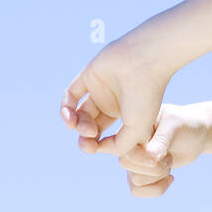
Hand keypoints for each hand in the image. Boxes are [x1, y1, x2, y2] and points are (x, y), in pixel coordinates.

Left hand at [60, 32, 174, 158]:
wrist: (145, 61)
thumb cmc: (146, 96)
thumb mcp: (137, 131)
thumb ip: (119, 146)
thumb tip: (98, 149)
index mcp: (124, 115)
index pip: (104, 135)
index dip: (96, 145)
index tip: (96, 147)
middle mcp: (111, 102)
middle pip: (90, 125)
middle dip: (85, 136)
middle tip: (86, 139)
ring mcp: (99, 88)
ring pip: (79, 112)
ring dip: (74, 124)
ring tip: (77, 126)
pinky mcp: (88, 75)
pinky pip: (71, 95)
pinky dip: (65, 108)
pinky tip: (69, 117)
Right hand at [89, 102, 211, 197]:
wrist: (196, 135)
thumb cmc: (185, 125)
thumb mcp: (175, 126)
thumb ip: (161, 141)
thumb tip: (149, 159)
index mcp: (131, 126)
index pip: (122, 146)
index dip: (141, 155)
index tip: (162, 152)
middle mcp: (127, 144)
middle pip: (126, 164)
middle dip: (154, 165)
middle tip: (168, 154)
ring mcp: (133, 160)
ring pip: (135, 181)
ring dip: (159, 175)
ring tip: (169, 161)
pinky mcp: (140, 173)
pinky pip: (136, 191)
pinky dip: (157, 189)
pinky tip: (170, 177)